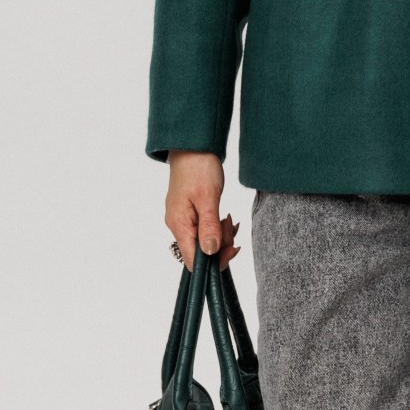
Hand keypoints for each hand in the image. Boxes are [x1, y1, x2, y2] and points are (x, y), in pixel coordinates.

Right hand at [165, 149, 239, 270]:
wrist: (193, 146)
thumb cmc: (199, 168)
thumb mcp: (208, 198)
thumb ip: (209, 227)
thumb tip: (209, 253)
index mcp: (179, 224)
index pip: (192, 261)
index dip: (213, 262)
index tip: (232, 248)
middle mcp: (177, 226)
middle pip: (200, 252)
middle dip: (221, 245)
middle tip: (232, 226)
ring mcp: (182, 220)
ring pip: (204, 241)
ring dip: (221, 235)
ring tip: (229, 219)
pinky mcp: (189, 214)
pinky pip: (203, 230)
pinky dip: (216, 227)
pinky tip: (224, 219)